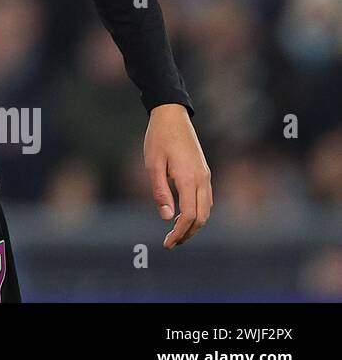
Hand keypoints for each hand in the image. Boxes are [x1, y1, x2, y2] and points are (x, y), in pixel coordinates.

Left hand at [143, 104, 212, 248]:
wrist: (172, 116)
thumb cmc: (158, 138)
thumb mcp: (152, 164)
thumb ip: (160, 191)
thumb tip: (166, 217)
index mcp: (188, 178)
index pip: (189, 215)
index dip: (179, 232)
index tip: (167, 243)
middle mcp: (202, 179)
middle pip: (202, 217)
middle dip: (188, 233)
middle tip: (171, 242)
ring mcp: (206, 176)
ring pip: (207, 209)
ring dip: (194, 224)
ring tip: (176, 232)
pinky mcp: (204, 172)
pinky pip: (206, 199)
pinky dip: (198, 212)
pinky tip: (183, 215)